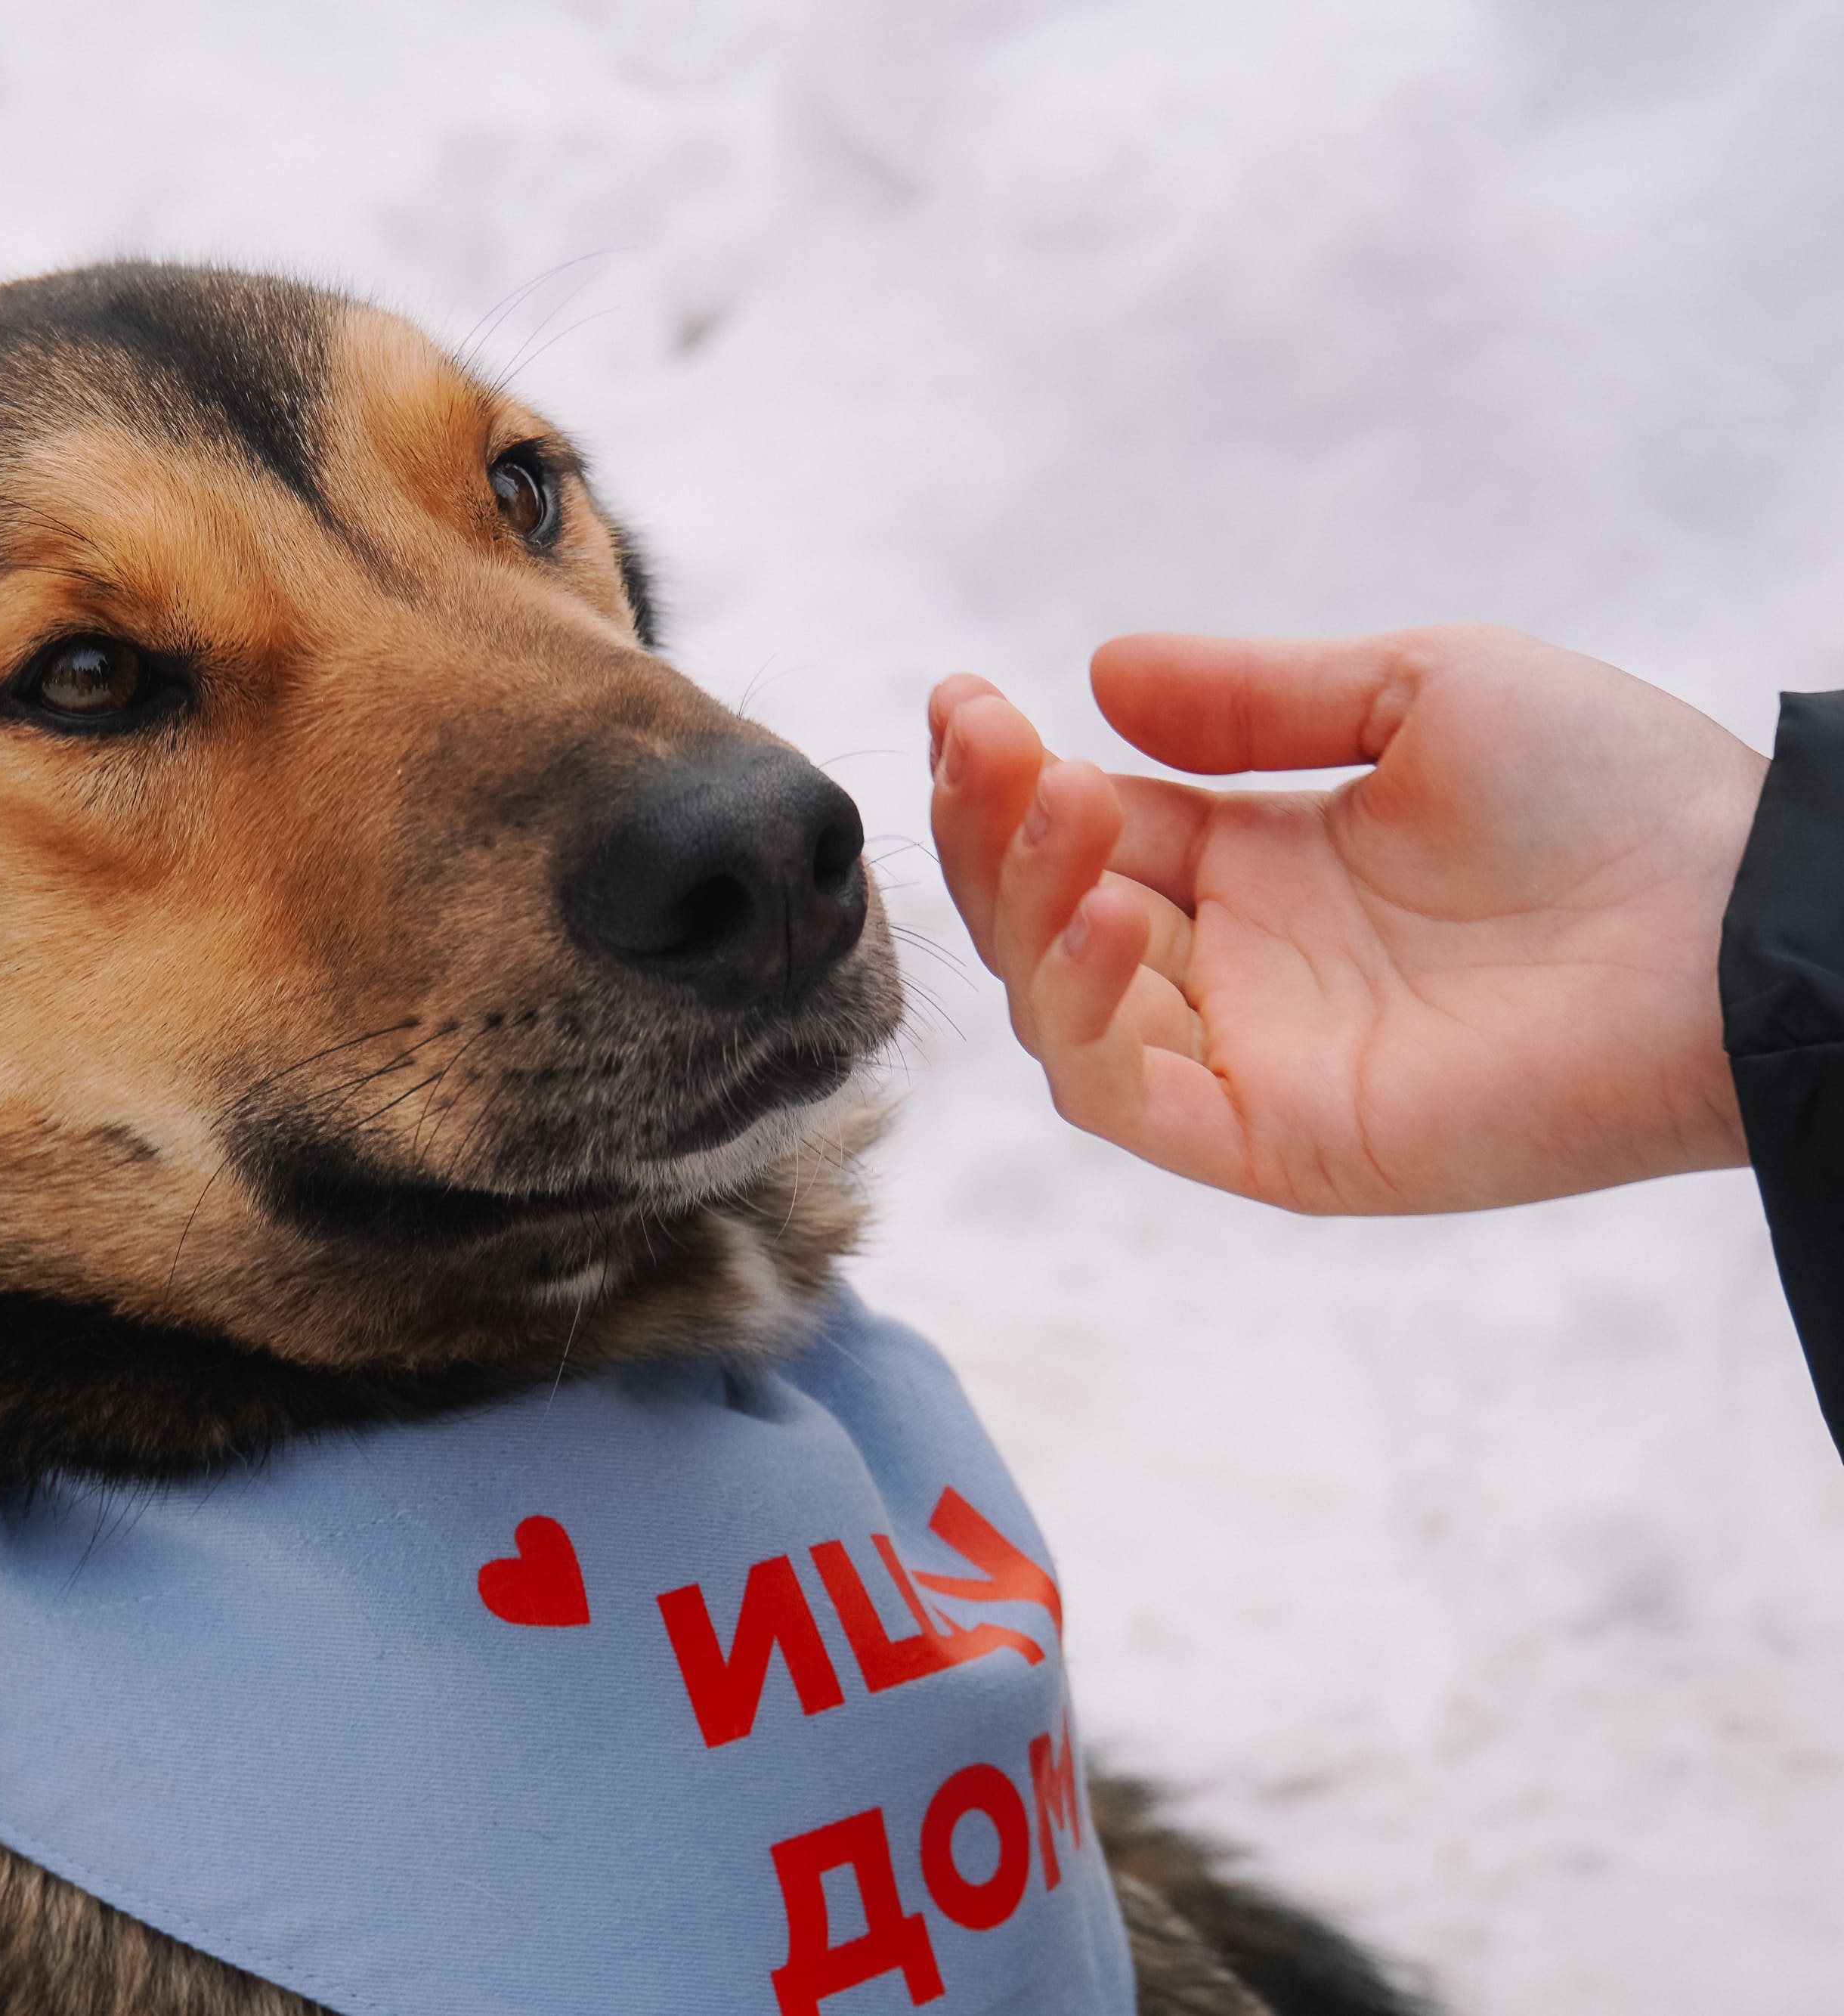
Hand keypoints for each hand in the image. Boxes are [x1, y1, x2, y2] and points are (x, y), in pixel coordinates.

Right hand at [927, 624, 1767, 1213]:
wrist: (1739, 922)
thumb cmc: (1617, 798)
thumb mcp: (1420, 692)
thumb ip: (1253, 700)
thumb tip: (1094, 677)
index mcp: (1260, 868)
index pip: (1079, 833)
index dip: (1005, 774)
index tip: (967, 698)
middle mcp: (1237, 970)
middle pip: (1040, 920)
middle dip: (990, 829)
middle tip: (988, 740)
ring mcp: (1251, 1060)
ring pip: (1057, 1009)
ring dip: (1025, 906)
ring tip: (1066, 807)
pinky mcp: (1278, 1141)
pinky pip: (1125, 1098)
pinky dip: (1085, 1015)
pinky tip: (1108, 915)